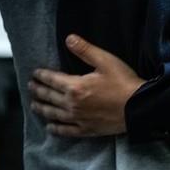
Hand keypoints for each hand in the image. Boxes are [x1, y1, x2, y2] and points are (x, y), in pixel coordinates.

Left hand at [29, 35, 143, 136]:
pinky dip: (55, 128)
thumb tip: (69, 38)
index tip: (35, 74)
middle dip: (38, 91)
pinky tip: (50, 127)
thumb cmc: (124, 82)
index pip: (52, 80)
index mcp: (75, 86)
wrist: (139, 107)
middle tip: (30, 87)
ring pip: (53, 114)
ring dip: (41, 109)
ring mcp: (78, 119)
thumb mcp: (106, 61)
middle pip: (49, 97)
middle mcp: (72, 104)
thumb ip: (85, 50)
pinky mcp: (86, 129)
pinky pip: (65, 130)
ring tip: (34, 105)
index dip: (42, 76)